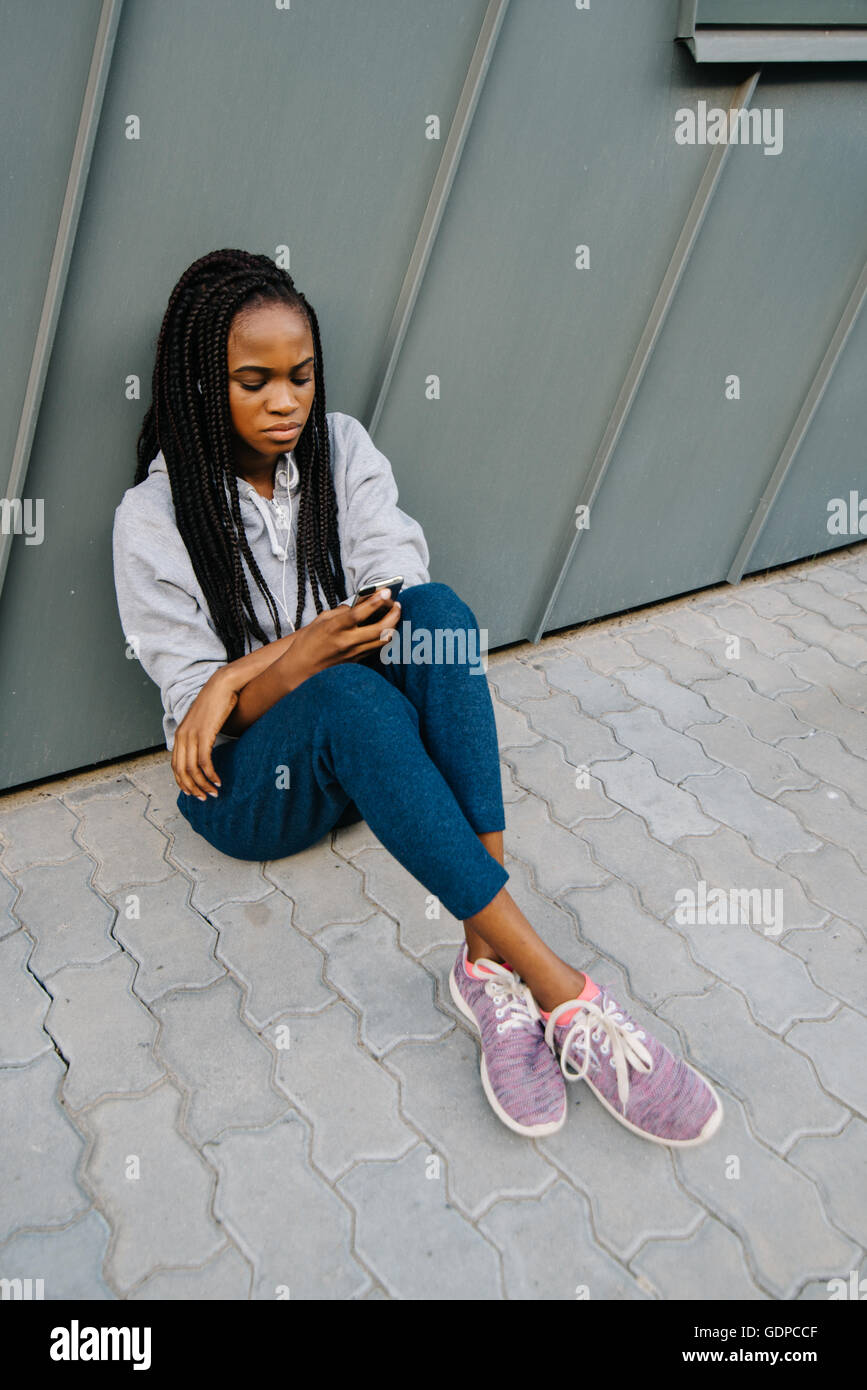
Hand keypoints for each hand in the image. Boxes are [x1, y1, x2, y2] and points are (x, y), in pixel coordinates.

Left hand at [172, 668, 237, 800]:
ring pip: (192, 769)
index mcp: (180, 735)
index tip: (194, 792)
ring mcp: (191, 735)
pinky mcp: (204, 735)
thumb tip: (206, 752)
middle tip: (204, 798)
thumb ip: (200, 737)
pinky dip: (211, 774)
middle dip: (192, 788)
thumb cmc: (216, 703)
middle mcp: (182, 737)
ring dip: (203, 785)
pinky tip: (218, 780)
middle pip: (181, 771)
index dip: (183, 782)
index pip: (175, 766)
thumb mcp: (203, 723)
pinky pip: (204, 762)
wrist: (222, 686)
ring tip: (213, 793)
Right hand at [281, 588, 401, 687]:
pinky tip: (386, 628)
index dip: (375, 602)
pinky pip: (377, 648)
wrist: (300, 670)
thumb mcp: (320, 621)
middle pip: (379, 629)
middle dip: (393, 615)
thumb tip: (360, 603)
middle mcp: (346, 642)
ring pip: (383, 641)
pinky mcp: (357, 662)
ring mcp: (353, 654)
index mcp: (334, 628)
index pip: (359, 614)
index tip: (387, 592)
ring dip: (393, 626)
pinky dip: (384, 636)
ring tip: (395, 614)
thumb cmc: (308, 643)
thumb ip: (341, 612)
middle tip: (397, 604)